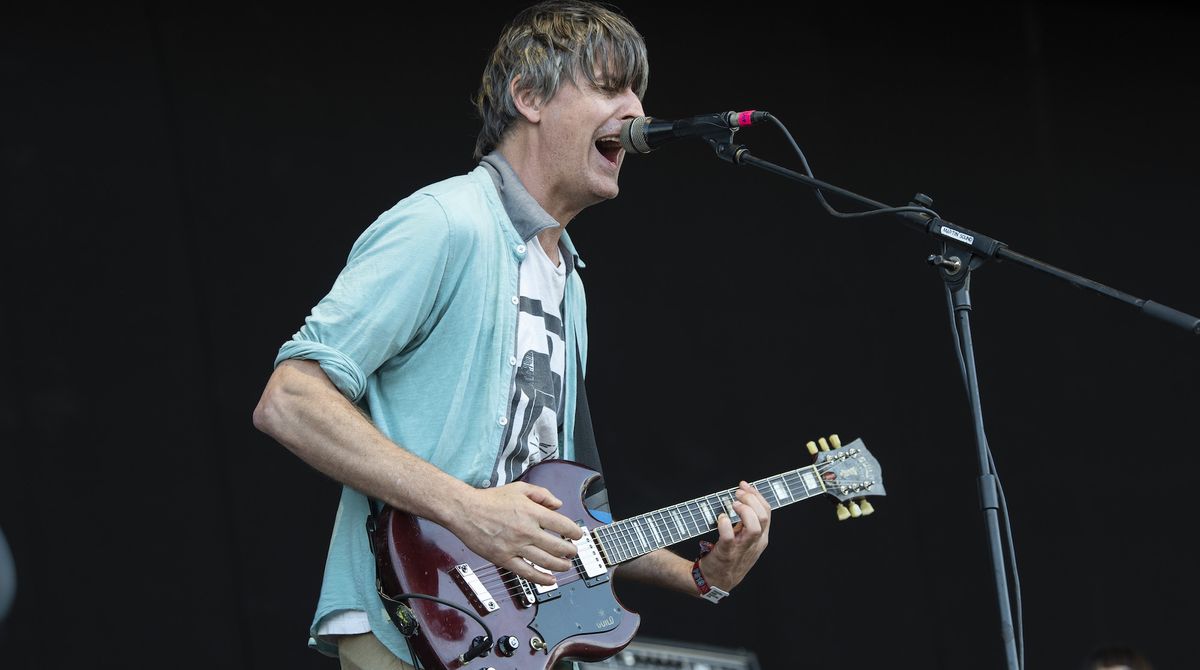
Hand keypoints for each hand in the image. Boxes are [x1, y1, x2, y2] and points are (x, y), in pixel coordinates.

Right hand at [449, 482, 582, 585]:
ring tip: (567, 565)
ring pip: (546, 562)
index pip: (562, 525)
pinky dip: (541, 579)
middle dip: (570, 551)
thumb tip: (558, 505)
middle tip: (573, 552)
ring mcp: (515, 547)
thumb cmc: (490, 500)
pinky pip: (527, 573)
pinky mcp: (504, 559)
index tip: (577, 535)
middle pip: (558, 546)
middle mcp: (526, 531)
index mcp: (532, 513)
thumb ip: (542, 494)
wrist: (465, 511)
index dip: (574, 532)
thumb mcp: (519, 489)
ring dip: (561, 566)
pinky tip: (550, 581)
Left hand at [698, 481, 770, 591]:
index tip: (744, 486)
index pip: (767, 511)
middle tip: (737, 494)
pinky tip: (721, 519)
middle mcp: (754, 543)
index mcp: (761, 537)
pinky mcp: (727, 554)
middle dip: (751, 500)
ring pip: (754, 527)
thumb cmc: (730, 556)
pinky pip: (729, 538)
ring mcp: (742, 549)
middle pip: (764, 516)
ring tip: (733, 505)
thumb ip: (746, 521)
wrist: (716, 581)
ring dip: (744, 511)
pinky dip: (725, 525)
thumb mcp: (745, 539)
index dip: (756, 495)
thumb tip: (743, 496)